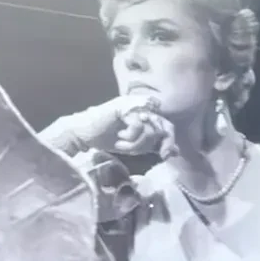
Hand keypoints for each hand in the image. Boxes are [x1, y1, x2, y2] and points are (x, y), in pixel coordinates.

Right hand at [61, 96, 176, 159]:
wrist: (83, 134)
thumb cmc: (107, 138)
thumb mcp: (136, 145)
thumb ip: (154, 145)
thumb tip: (175, 151)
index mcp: (147, 114)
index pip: (168, 126)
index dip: (169, 141)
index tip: (164, 156)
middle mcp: (142, 107)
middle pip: (162, 127)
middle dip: (149, 145)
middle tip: (133, 150)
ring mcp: (133, 104)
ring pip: (150, 128)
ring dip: (136, 143)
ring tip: (122, 145)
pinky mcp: (124, 106)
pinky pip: (138, 125)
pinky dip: (129, 137)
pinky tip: (118, 137)